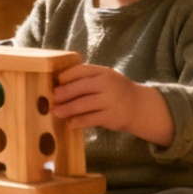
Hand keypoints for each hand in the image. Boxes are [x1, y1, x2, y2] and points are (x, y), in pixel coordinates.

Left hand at [51, 64, 172, 146]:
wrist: (140, 106)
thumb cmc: (117, 91)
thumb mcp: (106, 78)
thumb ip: (89, 78)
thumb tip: (61, 84)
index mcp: (104, 72)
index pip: (81, 70)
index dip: (67, 76)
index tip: (57, 82)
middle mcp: (106, 85)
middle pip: (80, 88)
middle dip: (64, 93)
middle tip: (52, 98)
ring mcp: (109, 101)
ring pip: (83, 105)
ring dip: (67, 109)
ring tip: (56, 112)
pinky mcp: (110, 117)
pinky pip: (89, 119)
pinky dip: (78, 121)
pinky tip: (70, 123)